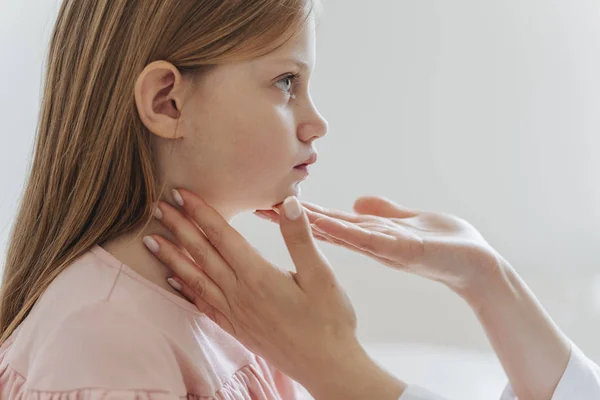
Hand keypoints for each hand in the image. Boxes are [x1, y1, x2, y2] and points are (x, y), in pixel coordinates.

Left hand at [144, 190, 406, 399]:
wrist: (326, 366)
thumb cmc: (329, 320)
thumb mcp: (322, 276)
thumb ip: (301, 239)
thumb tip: (289, 203)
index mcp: (259, 276)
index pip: (223, 236)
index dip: (201, 213)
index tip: (181, 194)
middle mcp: (240, 293)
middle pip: (202, 254)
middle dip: (178, 228)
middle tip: (157, 206)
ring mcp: (235, 313)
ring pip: (196, 279)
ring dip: (172, 257)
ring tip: (151, 240)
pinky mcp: (236, 328)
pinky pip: (202, 305)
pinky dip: (185, 289)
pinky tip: (172, 280)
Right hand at [255, 195, 502, 298]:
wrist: (477, 264)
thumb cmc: (444, 243)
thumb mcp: (406, 220)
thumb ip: (382, 211)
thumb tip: (358, 201)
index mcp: (371, 234)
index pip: (328, 221)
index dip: (300, 213)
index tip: (271, 202)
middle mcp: (371, 243)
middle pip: (325, 227)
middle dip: (294, 218)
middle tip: (258, 207)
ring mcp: (385, 248)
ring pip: (340, 233)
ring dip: (310, 224)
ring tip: (281, 213)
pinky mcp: (404, 249)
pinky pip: (370, 239)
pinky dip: (347, 230)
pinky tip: (325, 223)